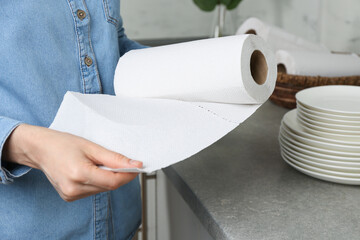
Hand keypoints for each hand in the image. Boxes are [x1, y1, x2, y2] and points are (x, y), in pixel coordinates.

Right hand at [3, 124, 141, 201]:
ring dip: (109, 178)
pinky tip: (91, 170)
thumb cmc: (62, 143)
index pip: (113, 181)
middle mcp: (74, 188)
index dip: (128, 175)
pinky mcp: (69, 197)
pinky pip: (93, 191)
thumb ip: (114, 158)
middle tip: (123, 162)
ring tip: (100, 163)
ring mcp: (70, 195)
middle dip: (120, 175)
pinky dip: (98, 182)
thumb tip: (134, 165)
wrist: (40, 149)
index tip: (138, 166)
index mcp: (79, 174)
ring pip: (102, 189)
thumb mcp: (91, 146)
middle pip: (109, 186)